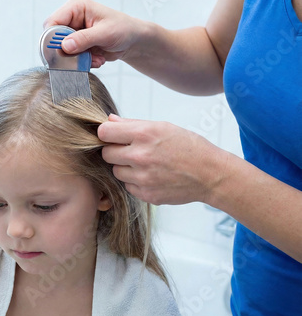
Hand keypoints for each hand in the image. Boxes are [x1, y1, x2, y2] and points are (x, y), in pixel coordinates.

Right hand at [43, 0, 145, 67]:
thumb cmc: (123, 29)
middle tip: (82, 58)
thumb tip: (65, 46)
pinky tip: (96, 59)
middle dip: (68, 52)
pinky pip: (70, 57)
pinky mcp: (76, 45)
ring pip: (62, 51)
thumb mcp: (105, 33)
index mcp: (76, 7)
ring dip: (78, 59)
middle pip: (54, 38)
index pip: (53, 22)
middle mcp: (71, 18)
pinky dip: (82, 62)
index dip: (53, 38)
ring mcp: (73, 33)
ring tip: (95, 58)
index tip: (62, 51)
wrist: (132, 41)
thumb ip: (84, 39)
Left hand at [97, 114, 226, 204]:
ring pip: (116, 171)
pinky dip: (135, 181)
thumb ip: (132, 124)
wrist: (210, 175)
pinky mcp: (146, 194)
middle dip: (114, 151)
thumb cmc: (189, 147)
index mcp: (144, 134)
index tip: (111, 136)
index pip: (104, 132)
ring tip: (144, 163)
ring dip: (125, 167)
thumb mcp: (163, 127)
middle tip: (129, 150)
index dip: (106, 133)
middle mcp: (141, 156)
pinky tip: (151, 176)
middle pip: (106, 154)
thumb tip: (109, 120)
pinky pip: (128, 186)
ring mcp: (143, 178)